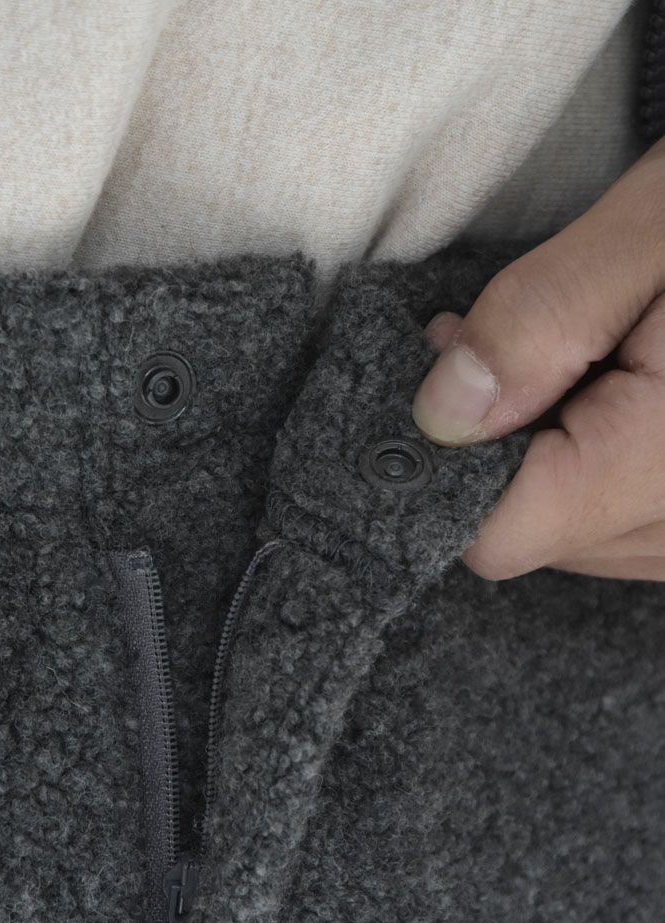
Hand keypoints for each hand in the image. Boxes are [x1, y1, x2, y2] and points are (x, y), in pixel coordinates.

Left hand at [411, 138, 664, 582]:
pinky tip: (630, 392)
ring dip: (559, 451)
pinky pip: (630, 526)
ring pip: (581, 535)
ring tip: (596, 347)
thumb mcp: (661, 225)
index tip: (460, 365)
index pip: (503, 532)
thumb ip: (542, 321)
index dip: (455, 456)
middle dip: (509, 439)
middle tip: (532, 333)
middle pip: (537, 535)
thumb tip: (440, 416)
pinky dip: (608, 464)